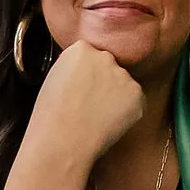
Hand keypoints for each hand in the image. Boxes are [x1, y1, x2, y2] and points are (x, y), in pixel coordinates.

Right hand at [22, 40, 144, 168]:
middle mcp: (105, 57)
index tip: (79, 90)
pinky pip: (135, 101)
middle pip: (108, 67)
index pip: (90, 56)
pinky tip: (108, 122)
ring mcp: (123, 75)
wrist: (63, 140)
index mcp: (81, 49)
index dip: (84, 76)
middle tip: (89, 105)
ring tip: (96, 116)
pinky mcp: (137, 94)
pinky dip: (127, 112)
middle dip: (103, 82)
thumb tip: (87, 75)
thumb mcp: (55, 79)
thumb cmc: (51, 117)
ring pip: (123, 84)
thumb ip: (75, 69)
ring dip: (116, 97)